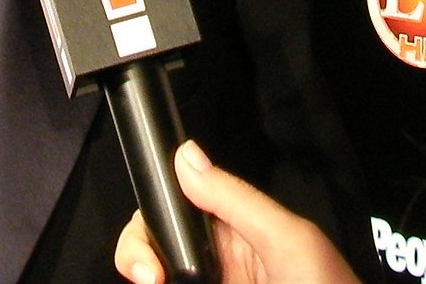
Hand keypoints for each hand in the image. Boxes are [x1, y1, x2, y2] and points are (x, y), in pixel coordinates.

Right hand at [114, 141, 359, 283]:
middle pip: (155, 246)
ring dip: (146, 273)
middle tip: (151, 279)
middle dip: (139, 257)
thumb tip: (185, 154)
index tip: (148, 254)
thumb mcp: (286, 239)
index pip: (173, 208)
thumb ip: (235, 197)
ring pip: (159, 274)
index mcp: (234, 229)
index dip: (151, 222)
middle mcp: (216, 260)